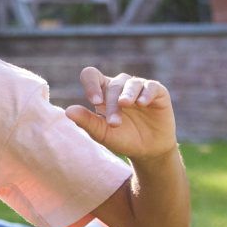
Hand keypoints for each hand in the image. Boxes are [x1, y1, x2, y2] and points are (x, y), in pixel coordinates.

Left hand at [63, 66, 177, 160]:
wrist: (148, 151)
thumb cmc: (122, 139)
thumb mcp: (103, 133)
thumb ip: (87, 121)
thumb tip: (68, 111)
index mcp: (103, 92)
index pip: (91, 75)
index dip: (91, 84)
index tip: (94, 101)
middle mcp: (120, 86)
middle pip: (112, 86)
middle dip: (112, 105)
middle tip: (114, 124)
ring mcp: (139, 87)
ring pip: (131, 83)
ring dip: (127, 95)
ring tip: (124, 104)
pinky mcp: (158, 92)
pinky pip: (151, 86)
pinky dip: (146, 93)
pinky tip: (142, 102)